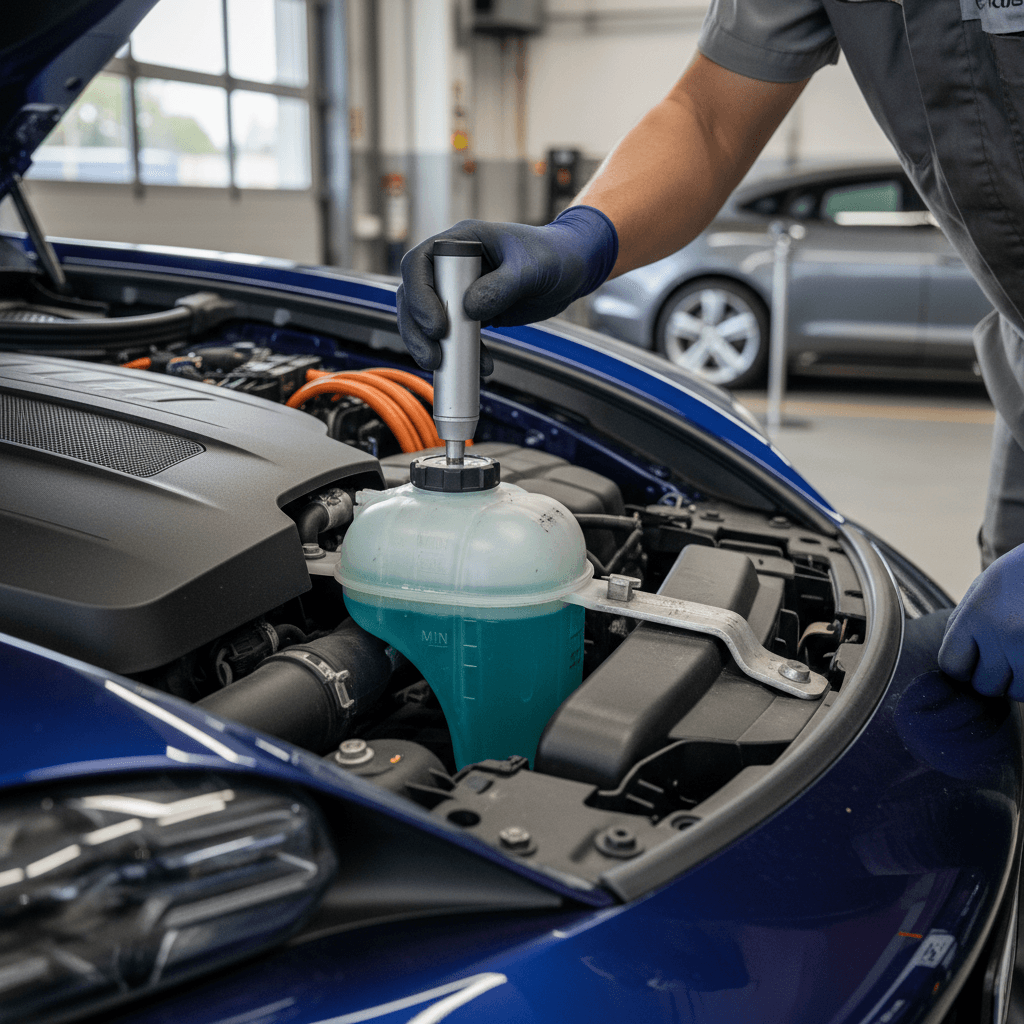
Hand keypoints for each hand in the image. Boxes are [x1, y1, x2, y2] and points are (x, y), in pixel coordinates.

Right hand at [396, 206, 617, 371]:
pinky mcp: (471, 312)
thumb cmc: (555, 256)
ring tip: (445, 368)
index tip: (439, 327)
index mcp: (461, 242)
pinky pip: (454, 336)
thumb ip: (502, 286)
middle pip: (414, 296)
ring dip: (433, 347)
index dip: (420, 296)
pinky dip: (461, 355)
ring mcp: (459, 289)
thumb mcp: (531, 268)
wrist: (573, 269)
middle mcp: (452, 264)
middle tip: (434, 359)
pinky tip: (479, 369)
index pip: (419, 264)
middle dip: (418, 330)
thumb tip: (469, 310)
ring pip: (427, 320)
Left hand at [938, 544, 1023, 698]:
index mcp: (976, 615)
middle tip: (1004, 658)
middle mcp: (1003, 634)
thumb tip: (954, 662)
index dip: (962, 667)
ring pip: (1017, 693)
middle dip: (993, 677)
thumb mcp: (982, 590)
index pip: (952, 666)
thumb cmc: (1019, 576)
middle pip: (985, 686)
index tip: (973, 659)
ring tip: (1021, 656)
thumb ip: (964, 623)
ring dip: (1019, 682)